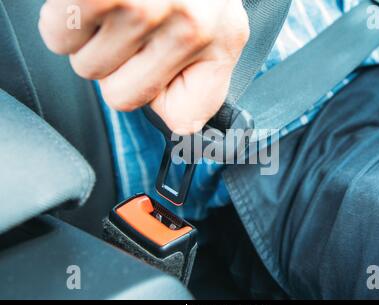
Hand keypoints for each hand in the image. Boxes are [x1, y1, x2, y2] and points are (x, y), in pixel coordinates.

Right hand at [39, 0, 248, 134]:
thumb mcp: (215, 19)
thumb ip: (202, 74)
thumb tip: (181, 122)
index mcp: (223, 39)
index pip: (185, 118)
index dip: (161, 96)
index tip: (157, 70)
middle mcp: (191, 26)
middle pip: (123, 97)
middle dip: (119, 65)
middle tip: (131, 24)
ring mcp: (145, 5)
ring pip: (88, 67)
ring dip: (91, 38)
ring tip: (114, 3)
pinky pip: (58, 36)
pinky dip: (65, 18)